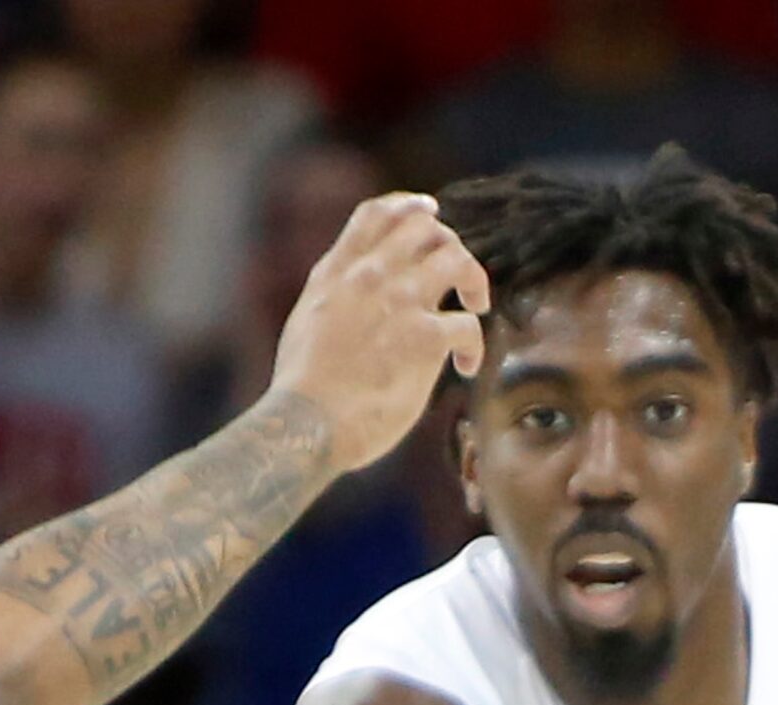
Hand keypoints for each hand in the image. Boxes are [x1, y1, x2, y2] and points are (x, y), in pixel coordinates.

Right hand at [268, 193, 488, 471]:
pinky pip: (469, 325)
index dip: (409, 206)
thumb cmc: (302, 392)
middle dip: (449, 246)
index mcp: (336, 272)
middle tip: (458, 280)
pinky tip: (466, 367)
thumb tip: (355, 303)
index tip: (430, 214)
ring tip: (475, 307)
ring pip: (457, 258)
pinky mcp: (424, 338)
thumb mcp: (305, 324)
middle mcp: (369, 276)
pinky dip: (475, 346)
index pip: (377, 214)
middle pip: (426, 227)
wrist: (304, 423)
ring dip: (474, 281)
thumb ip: (335, 300)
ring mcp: (398, 302)